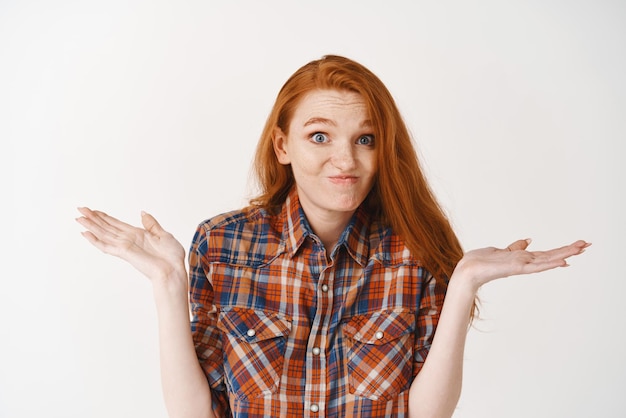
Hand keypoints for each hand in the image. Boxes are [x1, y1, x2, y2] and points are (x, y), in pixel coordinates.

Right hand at [76, 207, 185, 283]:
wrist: (174, 270)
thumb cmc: (171, 257)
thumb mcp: (164, 235)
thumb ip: (151, 224)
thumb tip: (142, 213)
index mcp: (137, 235)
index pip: (116, 224)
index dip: (104, 217)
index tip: (93, 210)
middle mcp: (128, 240)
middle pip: (106, 227)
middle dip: (93, 218)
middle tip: (80, 208)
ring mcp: (125, 247)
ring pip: (103, 234)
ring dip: (91, 226)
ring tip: (78, 217)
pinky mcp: (124, 253)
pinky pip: (107, 246)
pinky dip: (96, 240)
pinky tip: (86, 234)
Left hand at [454, 238, 590, 290]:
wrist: (468, 271)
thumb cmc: (481, 262)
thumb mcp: (501, 250)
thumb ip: (516, 247)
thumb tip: (529, 240)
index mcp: (523, 258)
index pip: (547, 253)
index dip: (562, 250)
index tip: (578, 245)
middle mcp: (525, 263)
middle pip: (552, 255)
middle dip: (569, 250)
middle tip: (588, 244)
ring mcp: (522, 266)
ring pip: (548, 260)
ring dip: (564, 254)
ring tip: (581, 249)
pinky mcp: (516, 268)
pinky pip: (536, 267)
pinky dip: (549, 264)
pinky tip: (562, 262)